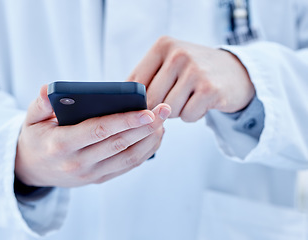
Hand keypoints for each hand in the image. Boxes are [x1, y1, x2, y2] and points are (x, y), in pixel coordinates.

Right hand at [15, 85, 170, 187]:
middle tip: (165, 110)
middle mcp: (77, 163)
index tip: (147, 111)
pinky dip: (144, 153)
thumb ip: (40, 103)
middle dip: (145, 127)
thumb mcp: (30, 119)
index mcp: (60, 145)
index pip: (98, 131)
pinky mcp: (98, 179)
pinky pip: (126, 167)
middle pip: (119, 145)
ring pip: (127, 158)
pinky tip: (154, 137)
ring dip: (149, 141)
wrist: (32, 170)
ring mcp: (90, 175)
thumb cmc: (36, 137)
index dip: (124, 121)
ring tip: (163, 122)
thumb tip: (49, 89)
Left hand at [128, 36, 254, 121]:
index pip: (135, 82)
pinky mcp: (210, 89)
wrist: (237, 71)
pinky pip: (188, 116)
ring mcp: (195, 71)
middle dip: (159, 108)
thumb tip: (121, 103)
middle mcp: (178, 54)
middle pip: (151, 100)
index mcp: (163, 46)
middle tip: (173, 99)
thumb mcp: (169, 63)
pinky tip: (201, 102)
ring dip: (177, 111)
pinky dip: (193, 115)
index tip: (143, 106)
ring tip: (189, 98)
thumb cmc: (194, 71)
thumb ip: (145, 78)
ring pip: (168, 110)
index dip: (137, 100)